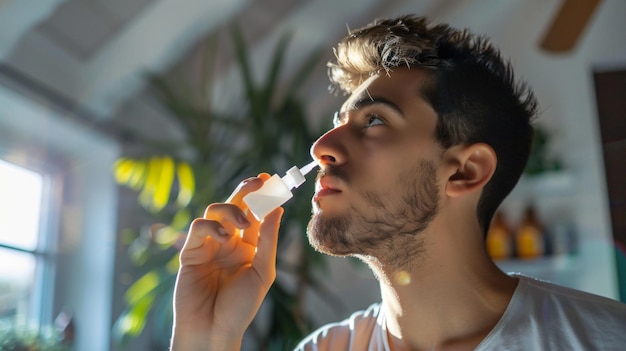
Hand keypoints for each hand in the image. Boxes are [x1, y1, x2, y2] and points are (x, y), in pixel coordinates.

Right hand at [170, 174, 283, 349]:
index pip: (256, 214)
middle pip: (236, 205)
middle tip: (260, 180)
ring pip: (216, 210)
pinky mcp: (191, 251)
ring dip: (232, 209)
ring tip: (243, 224)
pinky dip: (212, 225)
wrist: (213, 329)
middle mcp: (229, 241)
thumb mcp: (262, 272)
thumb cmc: (240, 306)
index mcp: (249, 246)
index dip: (264, 196)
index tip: (273, 179)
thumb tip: (277, 208)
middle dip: (247, 190)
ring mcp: (209, 244)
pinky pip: (199, 226)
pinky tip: (224, 237)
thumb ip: (268, 239)